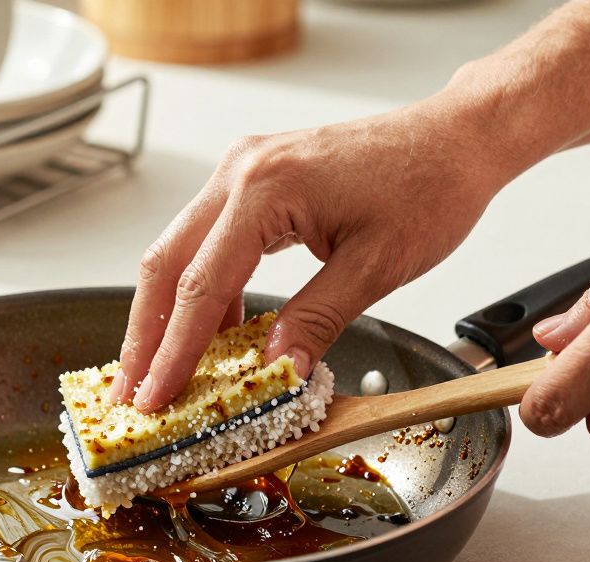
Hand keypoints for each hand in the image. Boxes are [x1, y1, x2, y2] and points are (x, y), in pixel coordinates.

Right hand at [111, 102, 516, 412]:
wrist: (456, 137)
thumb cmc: (429, 186)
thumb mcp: (376, 266)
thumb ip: (316, 319)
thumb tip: (275, 370)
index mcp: (266, 189)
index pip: (201, 285)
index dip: (173, 351)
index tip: (155, 396)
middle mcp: (240, 171)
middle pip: (165, 264)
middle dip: (145, 335)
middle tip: (132, 392)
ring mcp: (242, 171)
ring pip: (179, 252)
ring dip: (166, 315)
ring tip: (160, 372)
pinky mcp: (253, 180)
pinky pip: (209, 241)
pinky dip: (201, 291)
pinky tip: (208, 335)